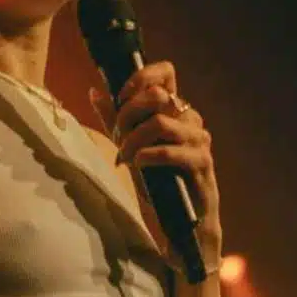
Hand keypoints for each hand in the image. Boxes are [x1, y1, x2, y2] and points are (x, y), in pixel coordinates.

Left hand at [89, 61, 222, 270]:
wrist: (185, 224)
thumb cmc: (160, 184)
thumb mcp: (132, 148)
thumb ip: (115, 120)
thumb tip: (95, 92)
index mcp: (175, 109)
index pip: (166, 71)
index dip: (141, 77)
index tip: (120, 98)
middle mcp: (190, 118)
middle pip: (158, 94)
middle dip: (128, 115)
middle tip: (118, 138)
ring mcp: (199, 139)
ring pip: (160, 121)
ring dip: (134, 139)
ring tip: (125, 158)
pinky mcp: (202, 162)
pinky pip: (171, 151)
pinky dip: (148, 156)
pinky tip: (138, 164)